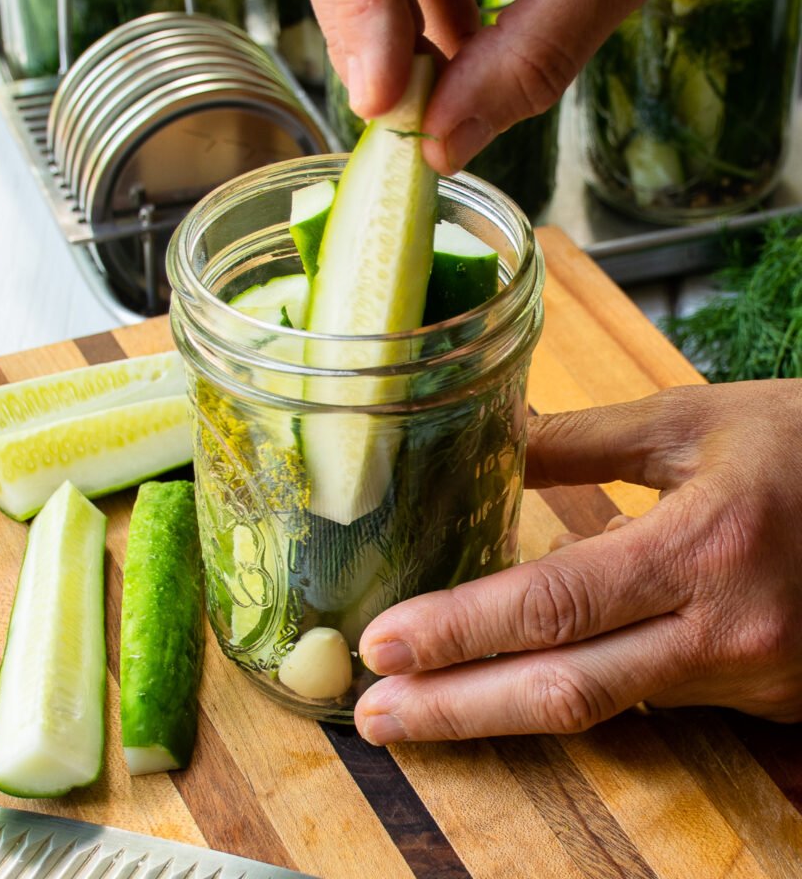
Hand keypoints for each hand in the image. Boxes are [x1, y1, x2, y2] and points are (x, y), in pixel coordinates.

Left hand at [354, 381, 801, 742]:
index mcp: (703, 547)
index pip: (556, 604)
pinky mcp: (762, 699)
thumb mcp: (693, 421)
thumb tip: (491, 440)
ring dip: (504, 711)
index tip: (384, 643)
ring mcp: (749, 678)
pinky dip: (572, 699)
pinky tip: (511, 690)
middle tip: (375, 716)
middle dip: (459, 709)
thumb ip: (584, 439)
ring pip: (604, 709)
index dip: (462, 630)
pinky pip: (648, 703)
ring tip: (420, 708)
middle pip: (568, 690)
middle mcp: (725, 631)